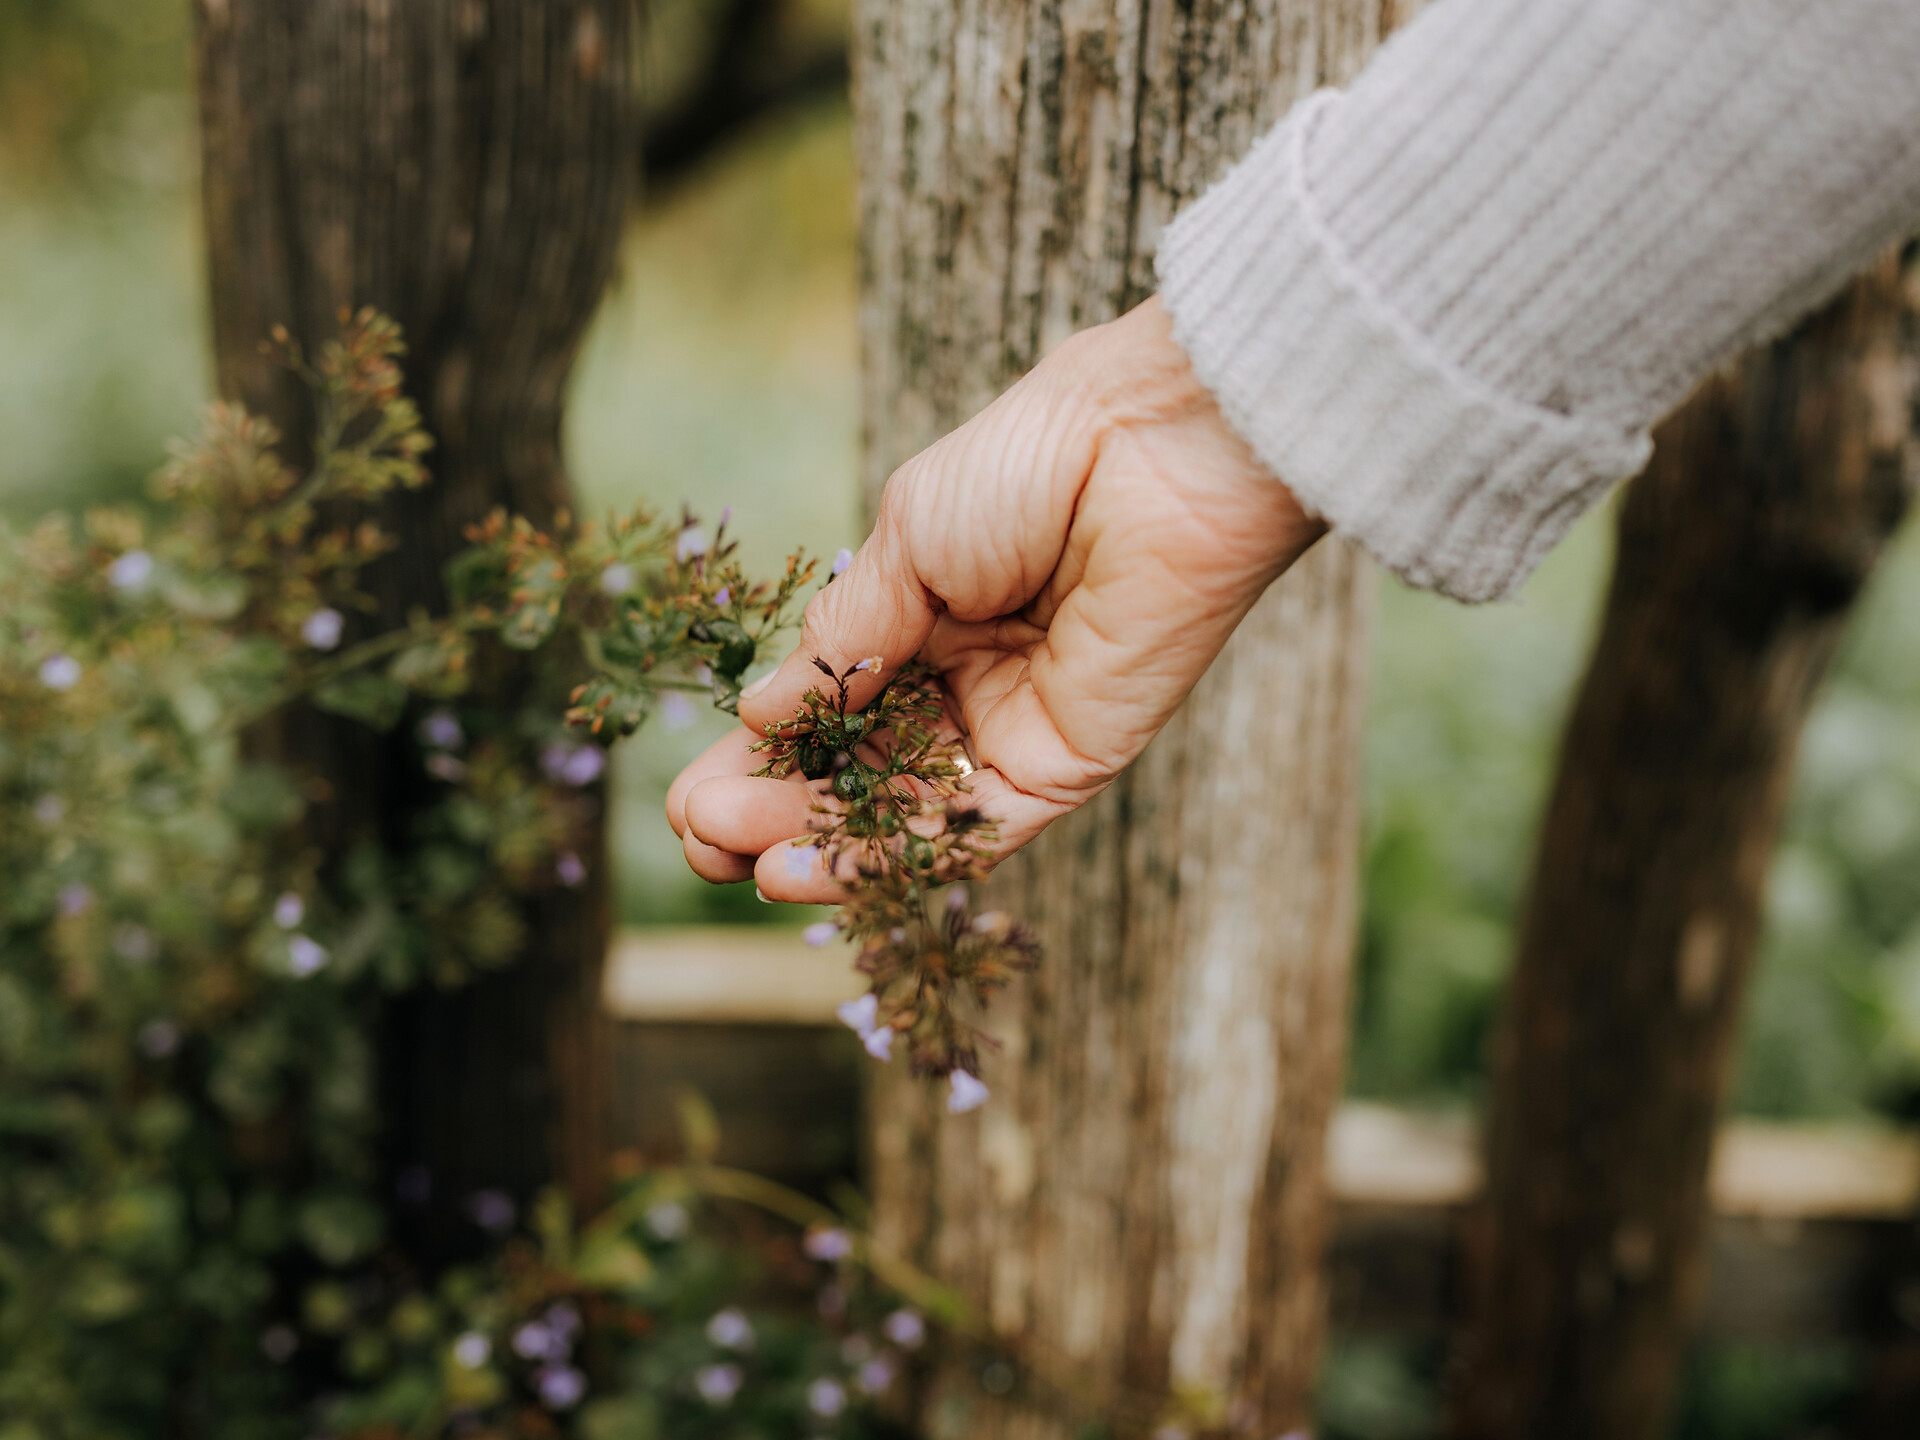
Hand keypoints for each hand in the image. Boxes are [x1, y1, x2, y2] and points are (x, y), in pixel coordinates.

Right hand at [665, 295, 1324, 901]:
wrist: (1150, 448)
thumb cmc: (1030, 463)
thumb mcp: (904, 543)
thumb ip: (842, 639)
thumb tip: (759, 715)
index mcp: (925, 619)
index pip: (827, 712)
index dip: (759, 759)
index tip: (689, 797)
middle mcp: (967, 684)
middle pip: (857, 775)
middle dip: (774, 813)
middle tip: (699, 841)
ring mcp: (1014, 729)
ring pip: (903, 815)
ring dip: (817, 843)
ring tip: (734, 859)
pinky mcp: (1065, 765)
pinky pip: (972, 833)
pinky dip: (889, 857)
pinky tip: (808, 867)